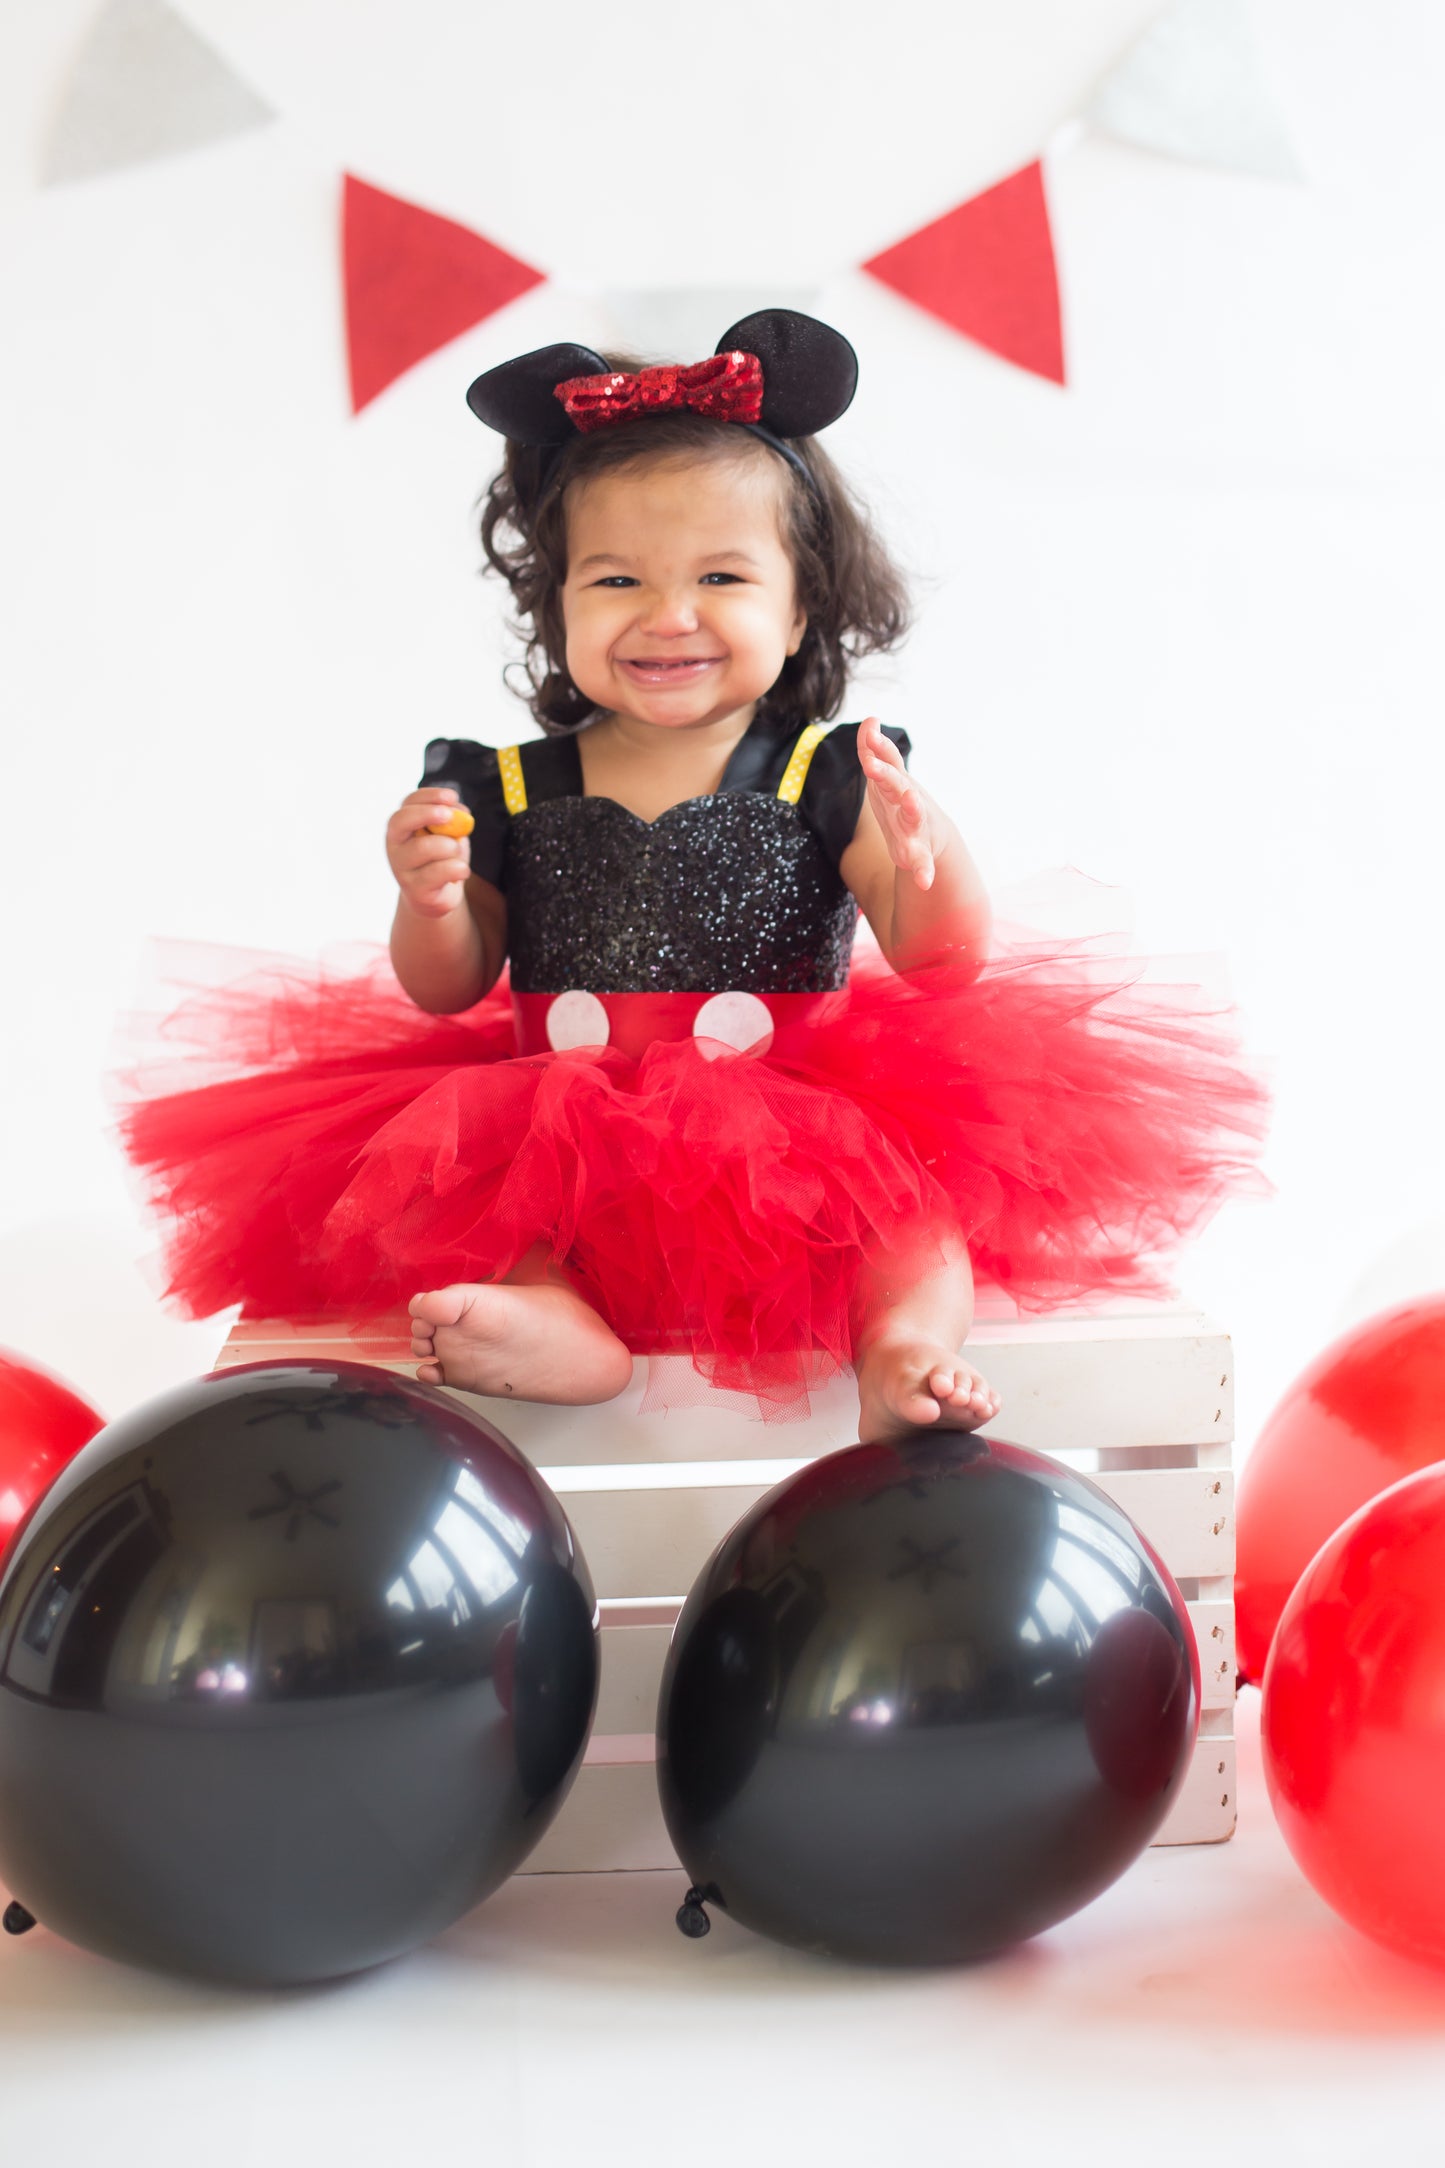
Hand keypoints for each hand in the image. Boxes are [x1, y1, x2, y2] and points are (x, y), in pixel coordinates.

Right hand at [387, 788, 470, 918]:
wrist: (436, 897)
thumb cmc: (442, 859)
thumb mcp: (449, 836)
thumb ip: (454, 822)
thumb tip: (461, 813)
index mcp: (402, 826)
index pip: (408, 803)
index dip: (429, 796)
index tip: (452, 797)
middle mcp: (395, 845)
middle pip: (401, 821)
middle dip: (427, 814)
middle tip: (449, 816)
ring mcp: (401, 868)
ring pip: (425, 847)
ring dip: (451, 847)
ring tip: (458, 854)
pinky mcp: (414, 889)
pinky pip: (439, 872)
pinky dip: (459, 868)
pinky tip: (462, 871)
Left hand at [858, 716, 939, 891]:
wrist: (930, 838)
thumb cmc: (902, 803)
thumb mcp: (887, 778)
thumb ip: (875, 750)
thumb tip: (870, 720)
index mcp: (898, 784)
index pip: (888, 762)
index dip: (880, 749)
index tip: (870, 731)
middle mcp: (909, 801)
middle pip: (897, 785)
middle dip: (887, 776)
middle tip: (872, 766)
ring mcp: (915, 827)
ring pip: (914, 819)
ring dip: (912, 810)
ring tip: (911, 802)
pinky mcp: (918, 853)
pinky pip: (923, 863)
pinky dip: (924, 872)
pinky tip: (923, 882)